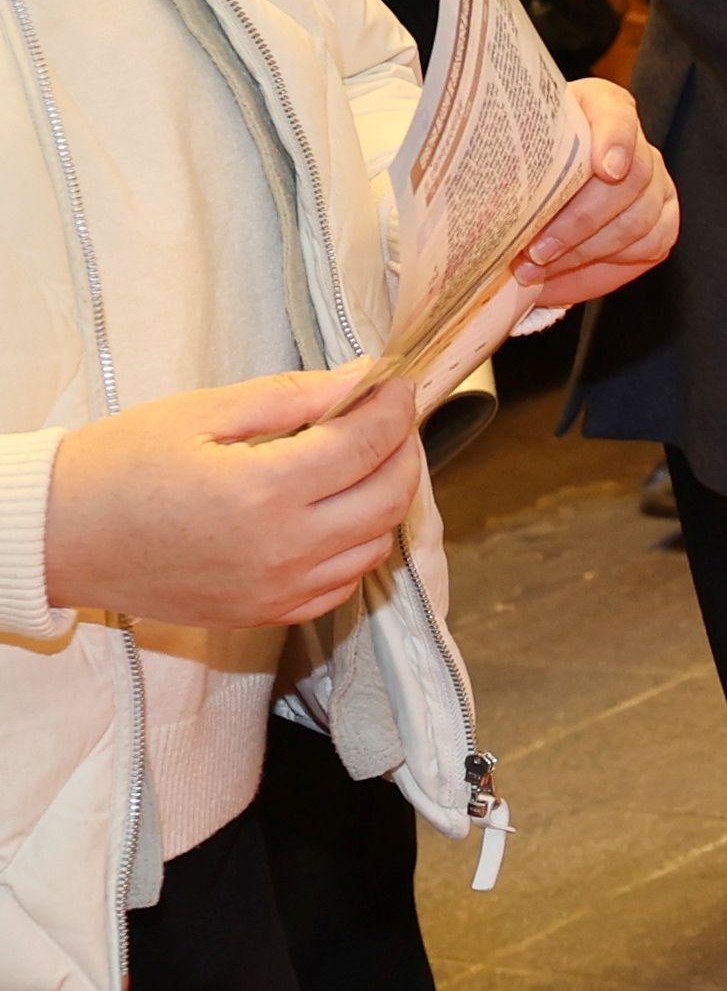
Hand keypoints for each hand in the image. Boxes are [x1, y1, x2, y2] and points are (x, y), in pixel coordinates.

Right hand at [41, 367, 429, 627]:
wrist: (59, 537)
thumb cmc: (118, 467)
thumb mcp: (202, 413)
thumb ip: (292, 397)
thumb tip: (363, 376)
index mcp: (263, 491)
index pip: (368, 445)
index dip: (394, 408)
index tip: (396, 384)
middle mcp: (281, 549)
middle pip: (389, 499)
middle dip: (404, 451)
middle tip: (390, 420)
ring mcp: (276, 590)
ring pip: (375, 546)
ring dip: (387, 501)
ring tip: (364, 463)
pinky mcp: (264, 615)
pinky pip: (342, 584)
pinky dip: (357, 547)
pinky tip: (337, 515)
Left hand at [500, 79, 675, 327]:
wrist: (526, 196)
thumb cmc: (513, 169)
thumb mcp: (501, 153)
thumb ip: (502, 161)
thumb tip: (485, 198)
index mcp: (597, 108)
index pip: (617, 114)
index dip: (615, 141)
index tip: (605, 170)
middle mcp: (636, 144)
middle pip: (631, 179)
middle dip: (579, 222)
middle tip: (535, 249)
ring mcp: (655, 182)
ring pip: (638, 220)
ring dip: (583, 252)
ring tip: (535, 270)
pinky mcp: (663, 219)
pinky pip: (650, 245)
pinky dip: (604, 266)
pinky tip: (562, 275)